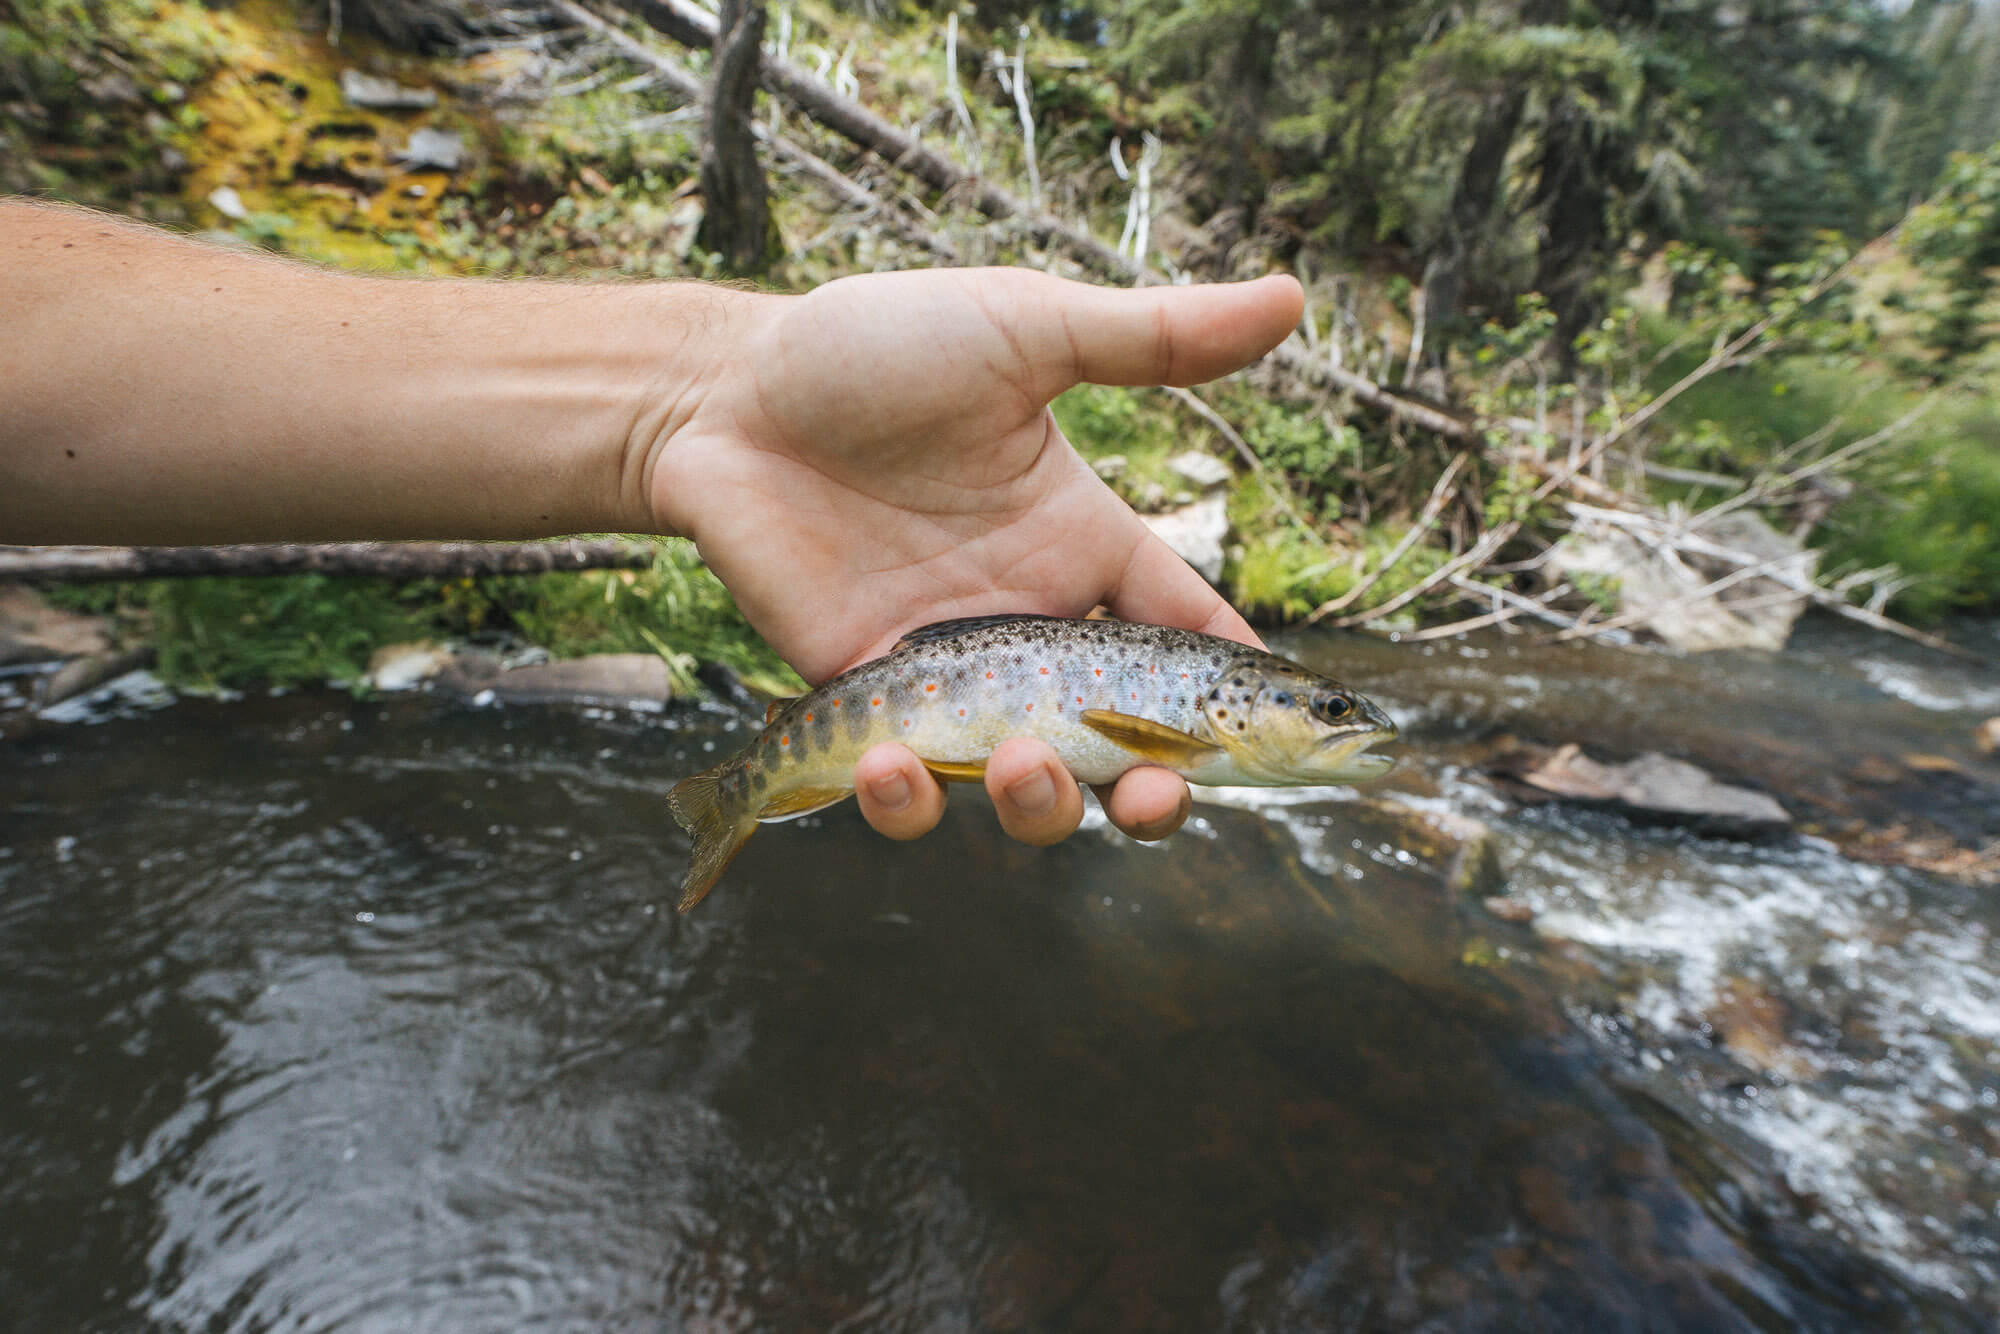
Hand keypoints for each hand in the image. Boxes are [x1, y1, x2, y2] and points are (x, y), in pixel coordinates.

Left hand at [645, 267, 1301, 843]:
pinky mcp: (861, 701)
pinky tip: (891, 762)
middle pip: (1119, 741)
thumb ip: (1152, 339)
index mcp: (1083, 546)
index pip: (1186, 635)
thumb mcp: (1025, 331)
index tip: (1269, 736)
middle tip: (1148, 797)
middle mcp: (1026, 623)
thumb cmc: (874, 347)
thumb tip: (1293, 295)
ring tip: (1020, 764)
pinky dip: (909, 800)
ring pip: (1023, 783)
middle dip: (1150, 790)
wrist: (723, 392)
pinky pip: (905, 783)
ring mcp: (945, 672)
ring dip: (1040, 805)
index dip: (1233, 694)